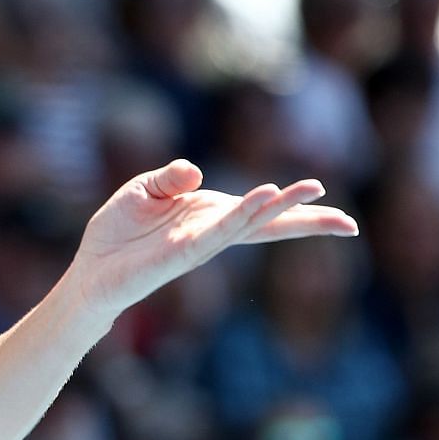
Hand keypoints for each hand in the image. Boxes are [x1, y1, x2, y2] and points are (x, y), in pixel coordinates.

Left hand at [71, 160, 358, 316]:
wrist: (90, 269)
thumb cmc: (118, 231)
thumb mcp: (144, 189)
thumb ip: (171, 176)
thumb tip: (197, 170)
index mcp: (208, 212)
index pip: (257, 208)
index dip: (290, 204)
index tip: (324, 194)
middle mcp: (211, 229)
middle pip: (267, 223)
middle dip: (306, 220)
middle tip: (349, 224)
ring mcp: (199, 244)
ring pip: (248, 224)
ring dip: (278, 208)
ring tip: (311, 192)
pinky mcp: (181, 254)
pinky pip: (217, 232)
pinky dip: (241, 216)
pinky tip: (263, 200)